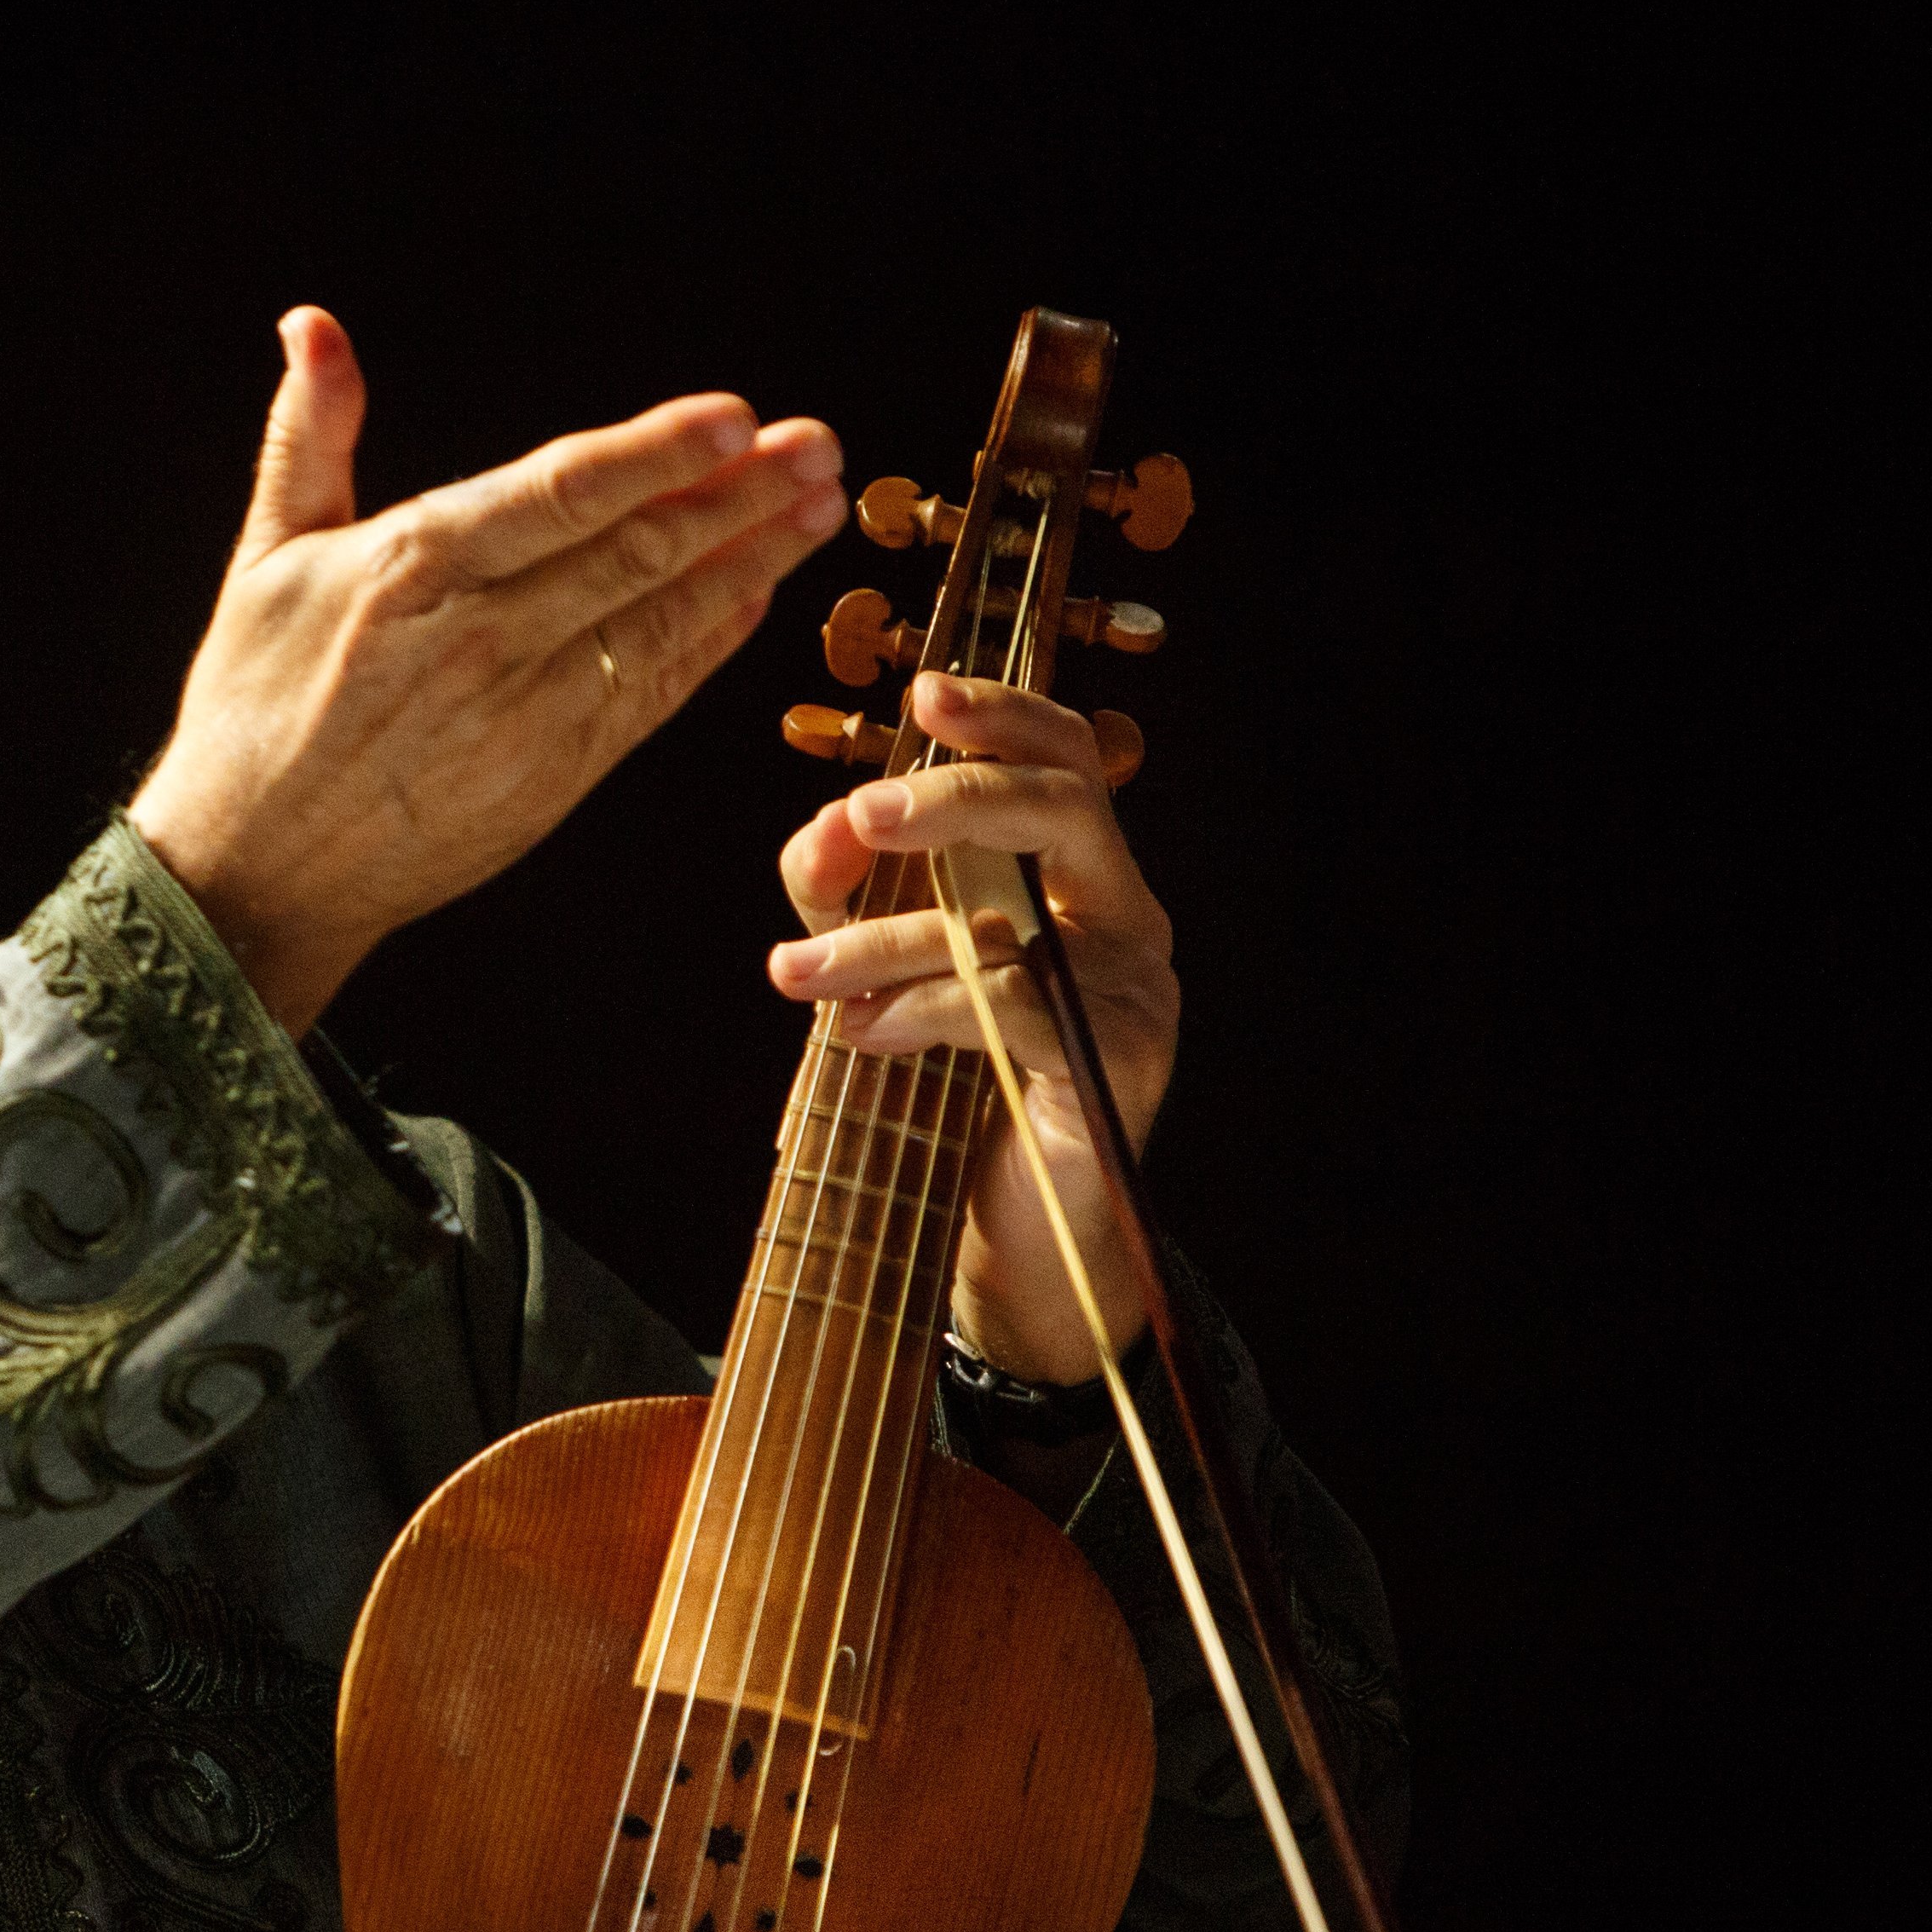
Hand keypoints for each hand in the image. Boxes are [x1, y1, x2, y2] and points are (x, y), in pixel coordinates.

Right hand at [131, 308, 844, 1031]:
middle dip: (738, 497)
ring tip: (817, 508)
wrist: (254, 870)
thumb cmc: (254, 709)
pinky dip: (707, 645)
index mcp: (413, 568)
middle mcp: (480, 638)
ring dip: (750, 563)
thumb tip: (312, 327)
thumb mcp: (265, 559)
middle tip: (819, 447)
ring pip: (658, 622)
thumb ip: (309, 437)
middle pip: (634, 553)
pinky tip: (757, 597)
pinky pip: (649, 696)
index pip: (560, 495)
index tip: (736, 419)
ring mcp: (525, 713)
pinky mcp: (552, 775)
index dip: (657, 455)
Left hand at [767, 668, 1179, 1386]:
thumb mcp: (883, 965)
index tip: (924, 696)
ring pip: (1012, 916)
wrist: (1012, 1235)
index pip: (1066, 757)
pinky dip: (919, 1010)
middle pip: (1064, 804)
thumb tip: (821, 829)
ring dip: (884, 937)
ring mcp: (1133, 989)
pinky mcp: (1115, 1062)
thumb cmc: (954, 1088)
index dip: (1003, 713)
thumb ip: (847, 891)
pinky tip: (861, 1032)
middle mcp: (1125, 915)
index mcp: (1082, 876)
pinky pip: (1009, 1004)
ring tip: (798, 974)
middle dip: (955, 794)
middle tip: (861, 815)